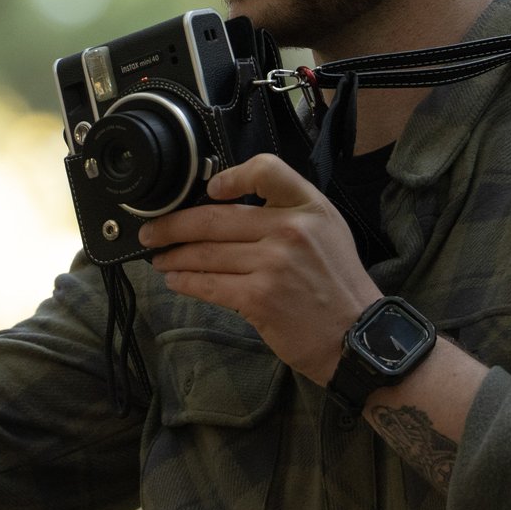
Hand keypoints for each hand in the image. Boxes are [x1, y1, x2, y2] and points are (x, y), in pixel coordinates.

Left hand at [138, 154, 382, 384]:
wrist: (358, 337)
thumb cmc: (338, 286)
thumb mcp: (327, 232)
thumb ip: (288, 213)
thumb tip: (228, 207)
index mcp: (309, 208)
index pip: (266, 171)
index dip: (232, 176)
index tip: (210, 190)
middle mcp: (291, 230)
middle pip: (215, 218)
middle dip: (174, 225)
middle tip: (152, 231)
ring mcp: (274, 264)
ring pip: (206, 253)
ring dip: (175, 256)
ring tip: (161, 258)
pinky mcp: (259, 298)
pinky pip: (209, 285)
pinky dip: (186, 282)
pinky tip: (176, 281)